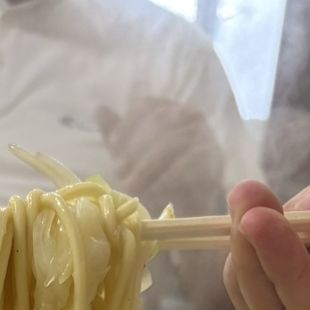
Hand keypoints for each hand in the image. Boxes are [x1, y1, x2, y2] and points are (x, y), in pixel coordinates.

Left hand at [95, 97, 224, 217]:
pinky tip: (151, 191)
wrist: (190, 203)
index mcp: (169, 109)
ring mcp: (203, 135)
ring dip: (145, 168)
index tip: (113, 144)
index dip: (127, 124)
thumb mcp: (133, 155)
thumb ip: (118, 134)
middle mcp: (189, 116)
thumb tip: (98, 109)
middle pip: (157, 123)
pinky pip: (184, 165)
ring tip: (130, 186)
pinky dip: (164, 179)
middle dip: (133, 149)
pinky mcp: (211, 157)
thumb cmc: (159, 175)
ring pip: (169, 144)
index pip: (146, 106)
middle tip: (118, 171)